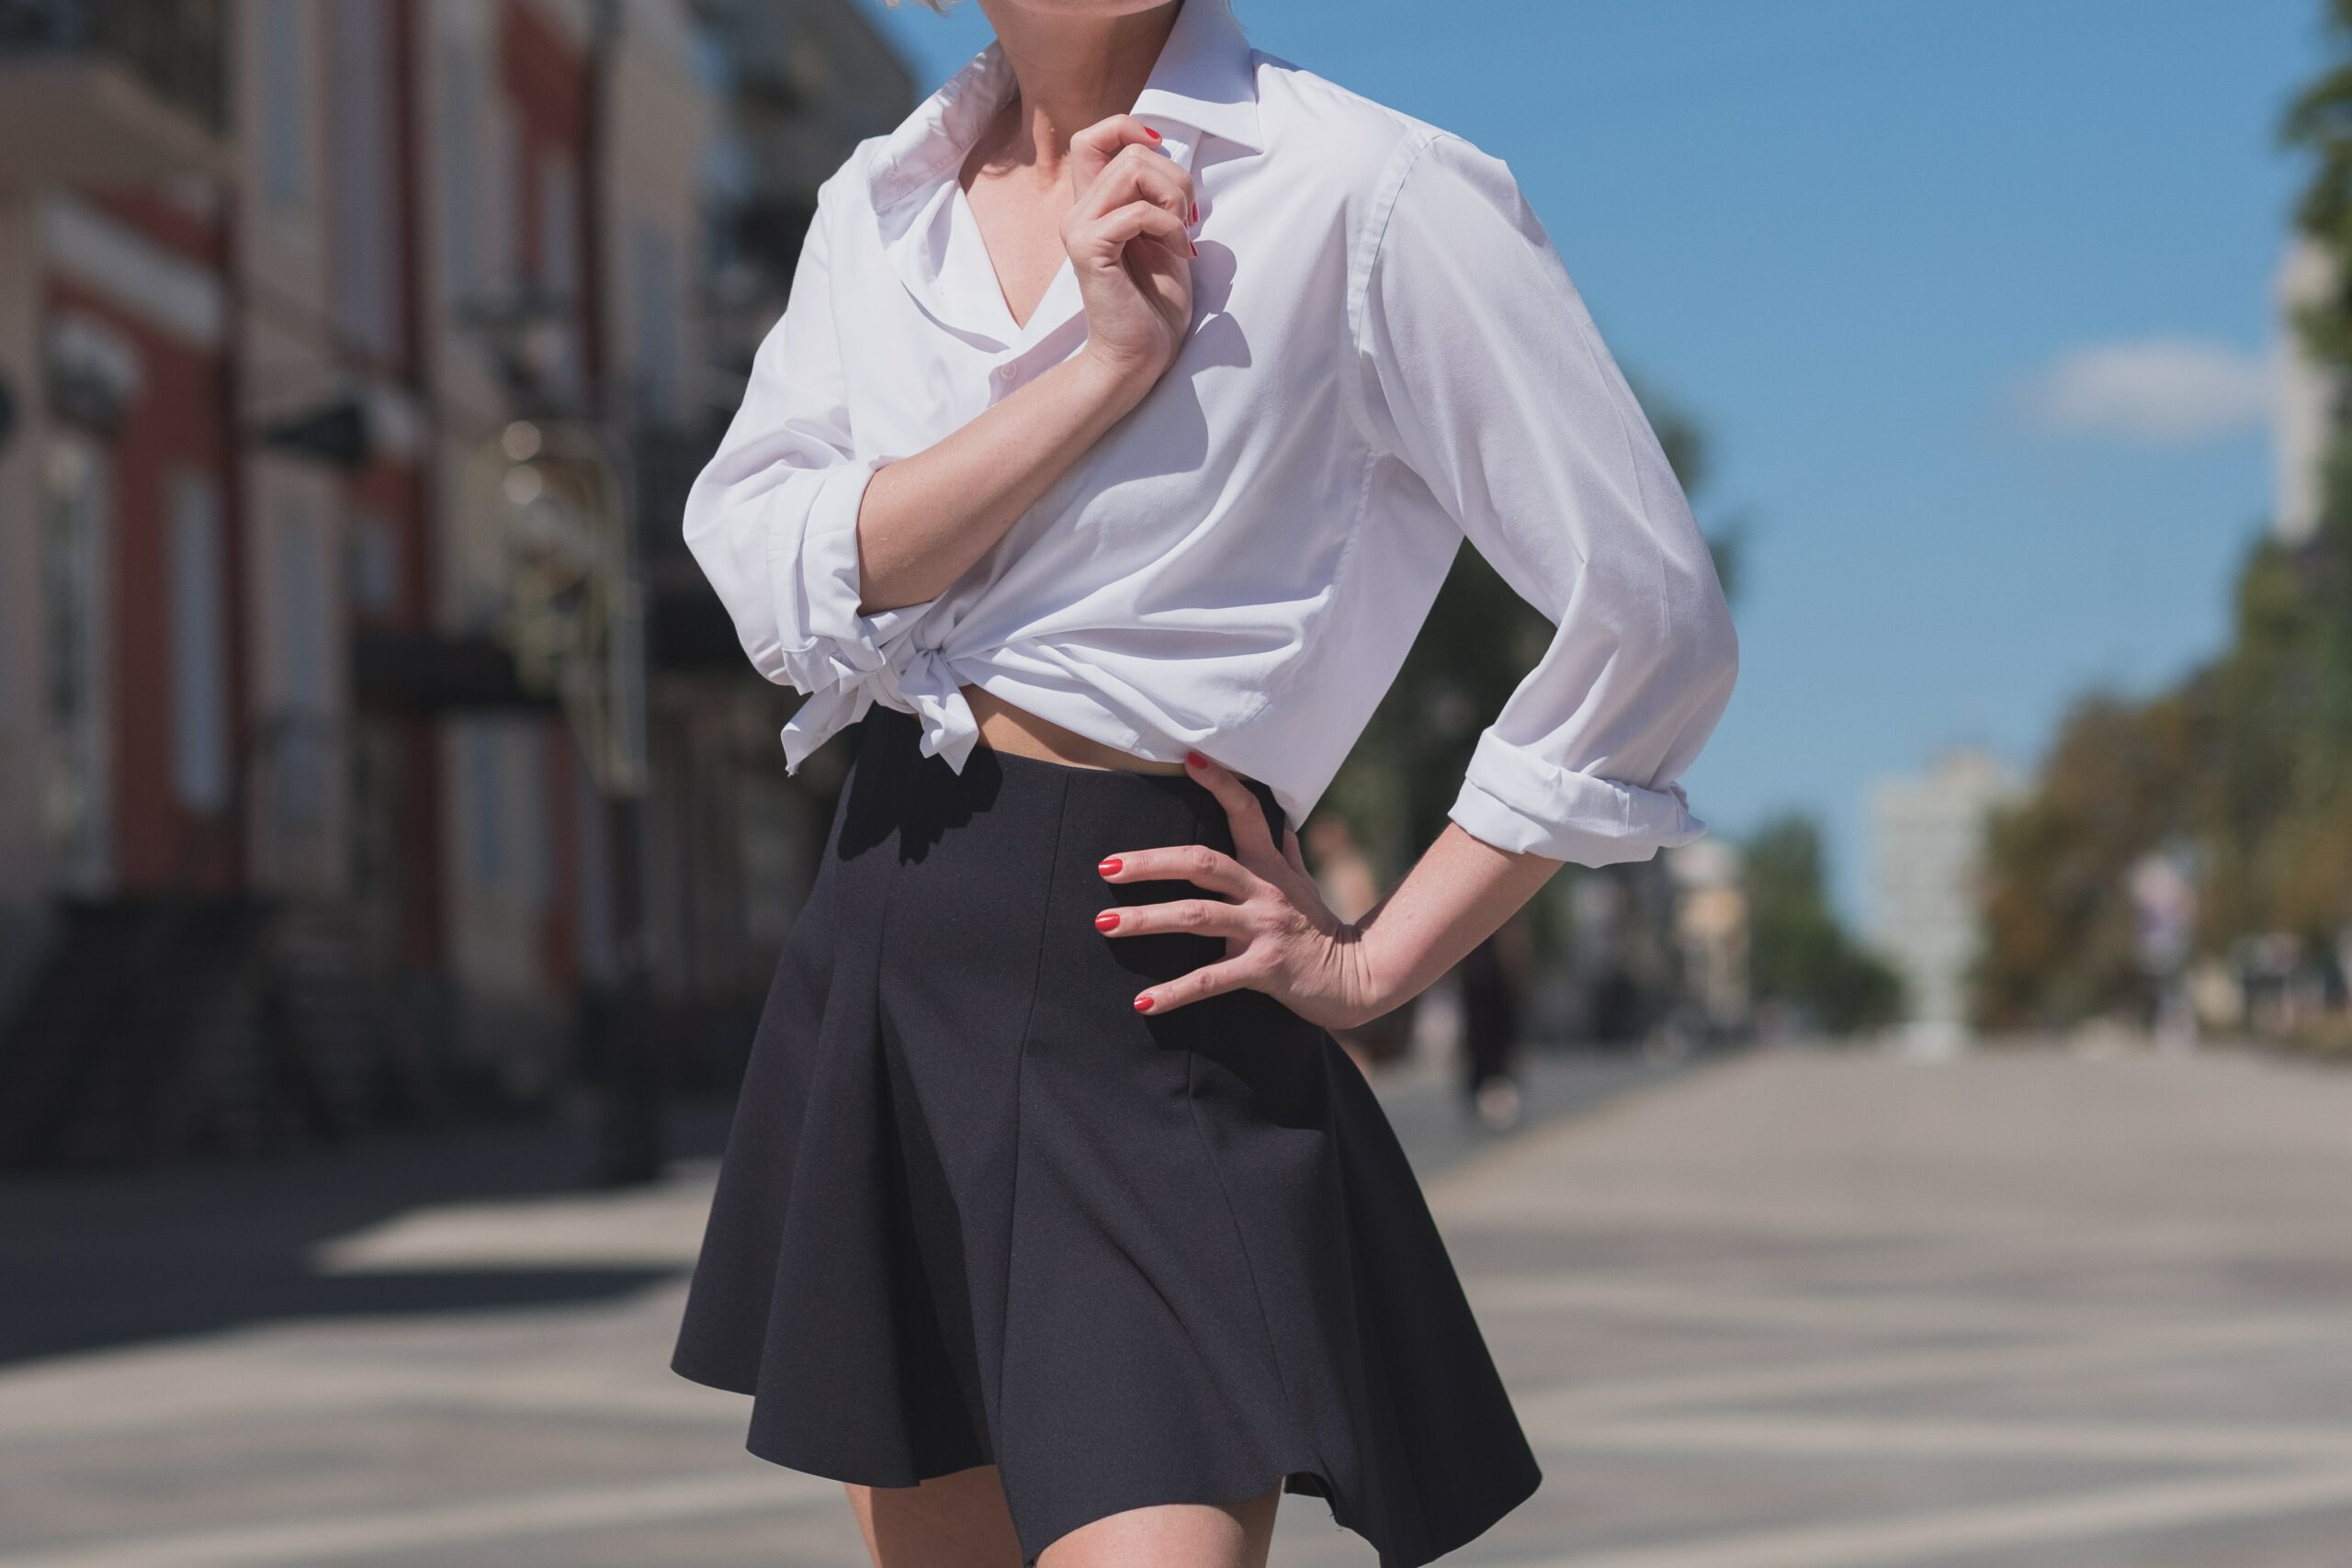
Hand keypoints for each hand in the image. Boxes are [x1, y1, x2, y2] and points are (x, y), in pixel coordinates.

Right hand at [1063, 114, 1196, 389]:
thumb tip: (1164, 154)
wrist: (1139, 356)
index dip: (1127, 128)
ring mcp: (1079, 228)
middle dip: (1175, 178)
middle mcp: (1079, 212)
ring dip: (1172, 199)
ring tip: (1181, 235)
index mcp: (1094, 206)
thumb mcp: (1162, 235)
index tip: (1163, 160)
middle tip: (1187, 218)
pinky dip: (1170, 226)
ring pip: (1133, 168)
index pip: (1092, 138)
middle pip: (1129, 151)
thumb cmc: (1154, 303)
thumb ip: (1154, 195)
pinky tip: (1180, 253)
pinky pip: (1138, 210)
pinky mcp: (1089, 249)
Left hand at [1095, 750, 1392, 1029]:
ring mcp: (1263, 929)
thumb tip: (1275, 816)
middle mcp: (1264, 891)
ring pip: (1196, 916)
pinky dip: (1175, 992)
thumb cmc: (1320, 927)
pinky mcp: (1264, 969)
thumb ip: (1282, 850)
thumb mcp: (1303, 882)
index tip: (1191, 759)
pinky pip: (1211, 980)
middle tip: (1107, 866)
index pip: (1246, 812)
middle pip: (1201, 864)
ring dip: (1146, 920)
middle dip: (1151, 863)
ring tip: (1105, 922)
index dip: (1221, 784)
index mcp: (1269, 866)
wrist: (1358, 978)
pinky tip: (1143, 1002)